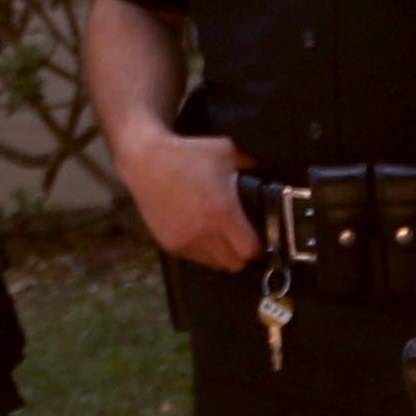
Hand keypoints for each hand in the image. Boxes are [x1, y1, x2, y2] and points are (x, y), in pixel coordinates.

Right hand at [114, 125, 260, 271]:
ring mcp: (185, 241)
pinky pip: (195, 258)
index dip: (259, 247)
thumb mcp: (226, 150)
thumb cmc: (189, 153)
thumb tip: (270, 172)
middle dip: (242, 254)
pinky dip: (202, 251)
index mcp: (224, 213)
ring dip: (221, 254)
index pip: (250, 250)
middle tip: (241, 238)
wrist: (145, 161)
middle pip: (235, 264)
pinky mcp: (169, 244)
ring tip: (220, 236)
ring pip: (215, 264)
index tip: (259, 238)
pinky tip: (200, 232)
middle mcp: (205, 233)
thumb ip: (252, 164)